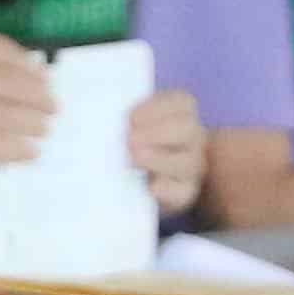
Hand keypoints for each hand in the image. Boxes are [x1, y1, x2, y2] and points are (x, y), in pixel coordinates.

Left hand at [125, 86, 207, 216]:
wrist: (143, 178)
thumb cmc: (133, 142)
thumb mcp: (131, 123)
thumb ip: (125, 119)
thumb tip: (100, 119)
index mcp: (181, 113)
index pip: (181, 102)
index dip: (157, 108)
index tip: (131, 117)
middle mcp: (192, 137)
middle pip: (186, 129)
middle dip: (156, 132)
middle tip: (129, 139)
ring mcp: (191, 166)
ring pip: (187, 162)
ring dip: (158, 160)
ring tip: (133, 159)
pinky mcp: (184, 192)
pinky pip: (182, 191)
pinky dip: (166, 189)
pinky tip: (150, 187)